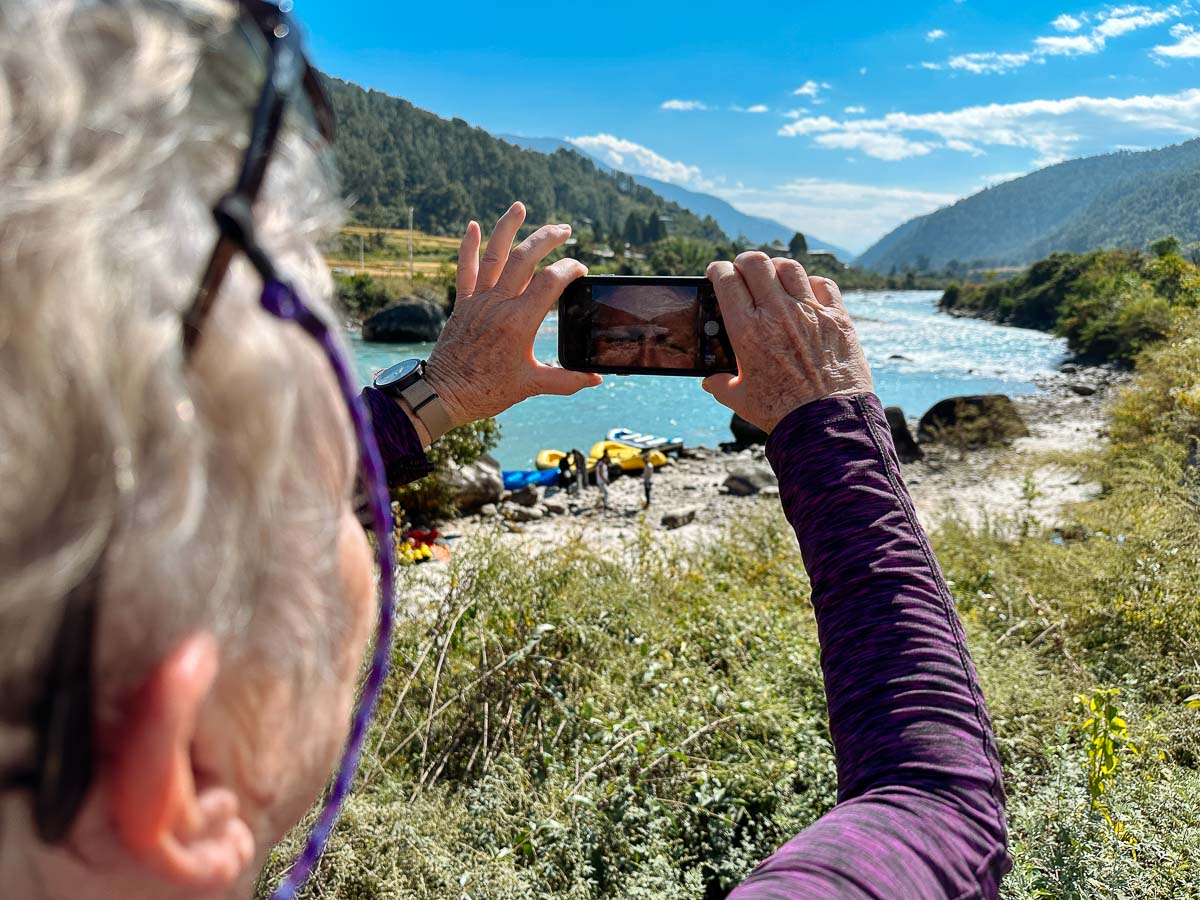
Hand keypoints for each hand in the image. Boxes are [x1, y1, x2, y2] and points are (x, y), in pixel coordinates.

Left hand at [423, 202, 601, 429]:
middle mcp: (499, 304)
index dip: (569, 269)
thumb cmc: (487, 391)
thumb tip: (596, 378)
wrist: (444, 394)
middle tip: (564, 230)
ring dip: (507, 228)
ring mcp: (479, 300)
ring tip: (520, 207)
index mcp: (519, 321)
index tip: (580, 270)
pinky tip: (472, 226)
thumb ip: (567, 380)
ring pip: (494, 255)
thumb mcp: (531, 386)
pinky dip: (467, 247)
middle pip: (526, 259)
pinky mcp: (463, 303)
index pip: (550, 281)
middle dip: (547, 239)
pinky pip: (465, 269)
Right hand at [702, 252, 872, 432]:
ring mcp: (809, 312)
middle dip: (744, 261)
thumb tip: (710, 381)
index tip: (717, 272)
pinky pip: (823, 284)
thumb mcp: (741, 400)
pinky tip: (807, 293)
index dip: (718, 270)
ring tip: (774, 276)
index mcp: (747, 331)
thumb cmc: (781, 413)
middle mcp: (777, 313)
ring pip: (789, 266)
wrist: (827, 423)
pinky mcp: (837, 318)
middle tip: (743, 270)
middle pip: (756, 262)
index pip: (727, 280)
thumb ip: (722, 385)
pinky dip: (811, 283)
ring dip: (776, 267)